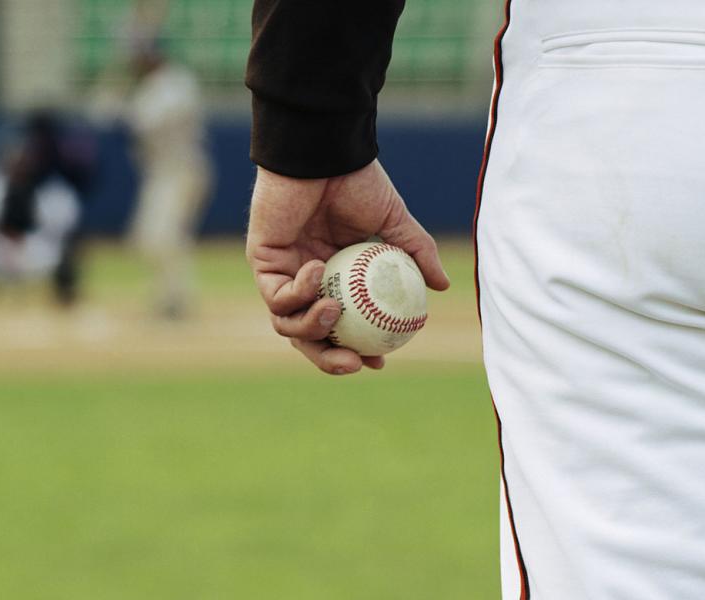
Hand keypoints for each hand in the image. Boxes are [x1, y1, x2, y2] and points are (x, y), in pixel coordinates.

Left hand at [246, 159, 449, 374]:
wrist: (325, 153)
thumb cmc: (357, 182)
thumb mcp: (395, 223)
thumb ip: (417, 253)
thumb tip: (443, 286)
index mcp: (336, 278)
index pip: (342, 328)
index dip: (357, 350)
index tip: (379, 362)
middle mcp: (306, 280)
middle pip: (310, 338)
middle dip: (328, 359)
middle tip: (354, 362)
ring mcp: (282, 272)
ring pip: (287, 324)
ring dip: (311, 329)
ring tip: (334, 312)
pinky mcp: (262, 261)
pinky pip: (276, 295)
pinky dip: (298, 291)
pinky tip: (318, 270)